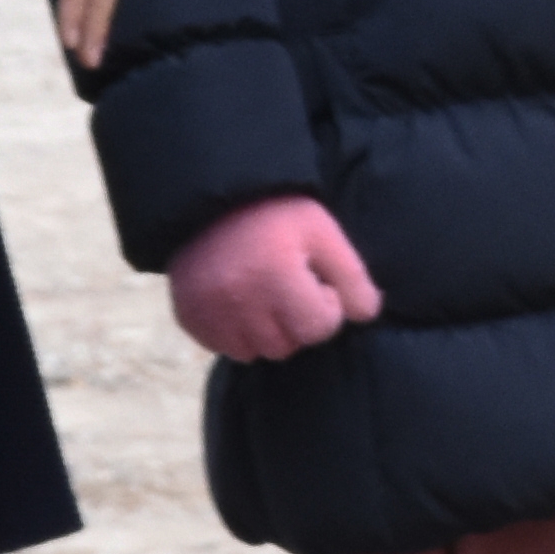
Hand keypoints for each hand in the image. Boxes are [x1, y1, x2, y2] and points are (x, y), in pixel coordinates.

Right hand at [167, 195, 381, 365]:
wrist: (212, 201)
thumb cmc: (277, 213)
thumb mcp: (323, 232)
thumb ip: (351, 275)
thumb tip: (366, 315)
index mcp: (275, 276)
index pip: (317, 328)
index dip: (327, 306)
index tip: (317, 282)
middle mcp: (237, 301)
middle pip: (286, 345)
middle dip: (297, 322)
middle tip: (291, 287)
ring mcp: (207, 314)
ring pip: (253, 353)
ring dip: (267, 332)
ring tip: (266, 295)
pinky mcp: (188, 319)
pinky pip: (222, 348)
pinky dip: (236, 333)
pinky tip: (241, 303)